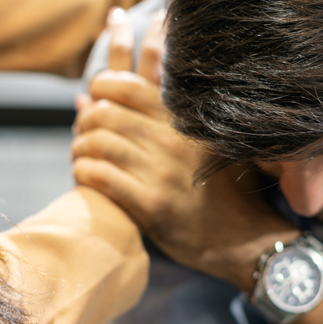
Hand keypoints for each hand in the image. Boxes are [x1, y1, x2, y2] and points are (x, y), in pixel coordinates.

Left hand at [72, 10, 297, 289]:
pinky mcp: (153, 204)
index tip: (95, 99)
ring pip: (99, 143)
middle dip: (84, 121)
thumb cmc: (215, 188)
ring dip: (80, 148)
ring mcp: (163, 172)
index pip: (127, 85)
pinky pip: (102, 176)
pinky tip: (85, 175)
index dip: (100, 86)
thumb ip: (145, 115)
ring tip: (80, 156)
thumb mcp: (194, 143)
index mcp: (184, 120)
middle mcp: (174, 141)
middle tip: (82, 133)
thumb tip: (86, 97)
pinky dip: (84, 172)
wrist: (242, 237)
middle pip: (106, 113)